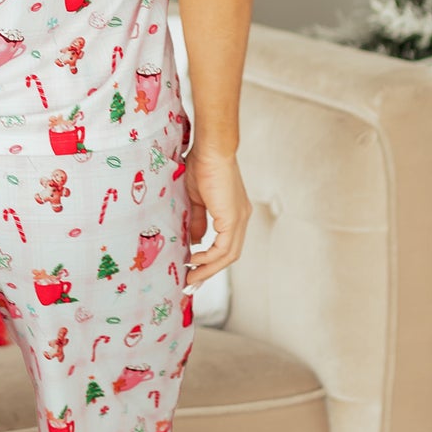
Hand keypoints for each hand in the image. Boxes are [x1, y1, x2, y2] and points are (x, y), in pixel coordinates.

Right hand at [184, 146, 250, 289]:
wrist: (211, 149)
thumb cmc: (202, 165)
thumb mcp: (196, 199)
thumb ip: (197, 221)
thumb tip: (195, 242)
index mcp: (233, 213)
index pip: (226, 245)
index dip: (210, 260)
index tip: (191, 270)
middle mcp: (241, 218)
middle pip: (229, 255)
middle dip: (209, 271)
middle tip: (191, 283)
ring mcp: (239, 219)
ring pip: (229, 255)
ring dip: (209, 269)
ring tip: (190, 277)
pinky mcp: (233, 218)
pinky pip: (223, 248)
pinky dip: (209, 257)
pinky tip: (193, 259)